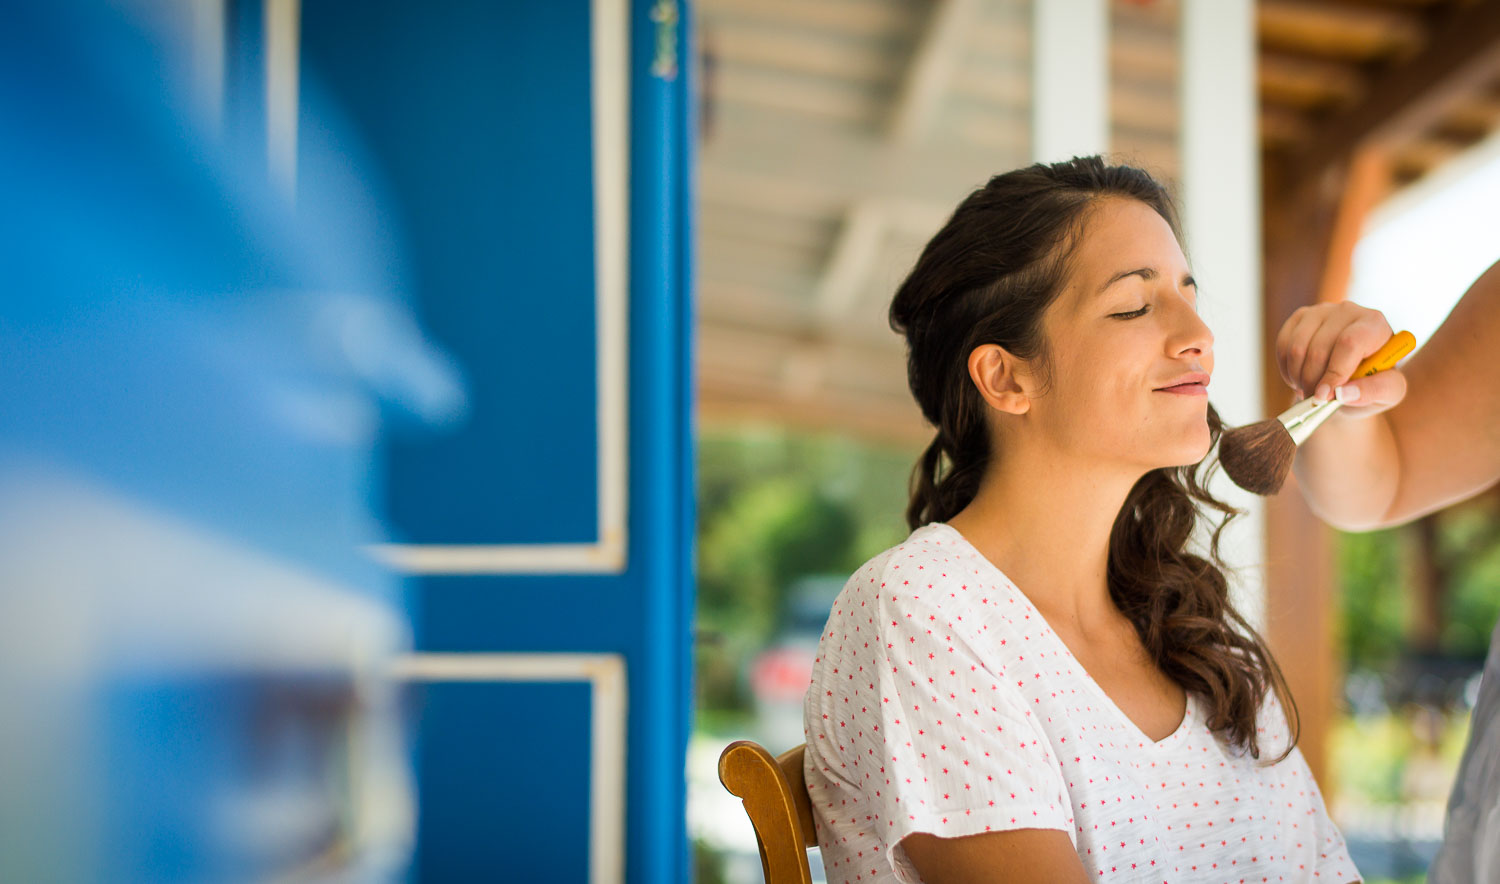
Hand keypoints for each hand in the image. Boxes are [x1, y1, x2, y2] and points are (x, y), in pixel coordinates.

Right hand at [1274, 302, 1407, 418]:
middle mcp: (1349, 311)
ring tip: (1310, 389)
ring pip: (1297, 348)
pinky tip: (1300, 377)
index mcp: (1375, 324)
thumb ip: (1375, 391)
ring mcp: (1321, 311)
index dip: (1334, 372)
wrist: (1353, 377)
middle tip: (1318, 400)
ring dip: (1298, 377)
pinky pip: (1283, 346)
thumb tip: (1342, 393)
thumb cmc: (1373, 383)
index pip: (1349, 343)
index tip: (1324, 396)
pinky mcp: (1300, 317)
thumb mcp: (1389, 393)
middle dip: (1313, 382)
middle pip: (1319, 349)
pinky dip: (1287, 370)